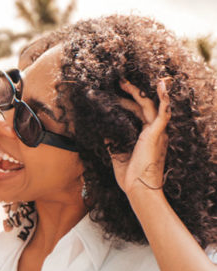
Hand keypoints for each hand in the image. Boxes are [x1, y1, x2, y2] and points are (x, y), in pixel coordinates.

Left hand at [109, 78, 170, 197]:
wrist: (138, 188)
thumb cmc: (129, 177)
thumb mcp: (117, 156)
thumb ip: (113, 143)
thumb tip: (105, 133)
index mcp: (145, 137)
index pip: (136, 114)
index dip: (125, 104)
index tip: (112, 96)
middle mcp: (153, 132)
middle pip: (141, 107)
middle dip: (129, 93)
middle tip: (117, 82)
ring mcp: (156, 132)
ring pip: (149, 106)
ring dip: (138, 92)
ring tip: (124, 81)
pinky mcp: (156, 134)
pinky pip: (163, 113)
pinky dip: (164, 98)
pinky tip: (162, 85)